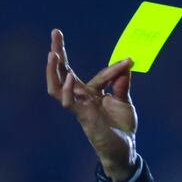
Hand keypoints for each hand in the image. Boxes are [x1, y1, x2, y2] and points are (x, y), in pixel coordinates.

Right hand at [45, 28, 137, 180]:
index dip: (114, 68)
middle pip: (64, 72)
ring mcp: (79, 107)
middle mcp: (82, 98)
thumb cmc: (122, 127)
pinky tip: (68, 77)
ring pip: (56, 86)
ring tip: (52, 52)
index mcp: (92, 93)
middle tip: (55, 32)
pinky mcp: (80, 116)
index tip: (130, 61)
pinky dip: (66, 89)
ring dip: (53, 70)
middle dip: (58, 52)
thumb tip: (127, 63)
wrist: (125, 149)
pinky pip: (67, 102)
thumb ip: (122, 83)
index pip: (99, 75)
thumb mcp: (124, 101)